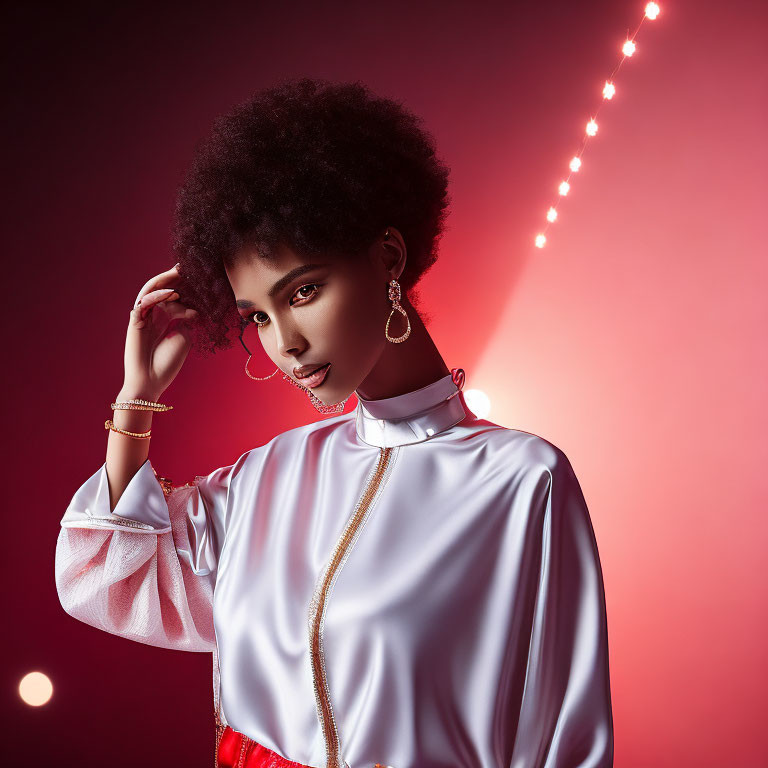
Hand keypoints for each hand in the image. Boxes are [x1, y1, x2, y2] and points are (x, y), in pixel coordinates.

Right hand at [121, 264, 197, 399]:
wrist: (150, 382)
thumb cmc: (166, 363)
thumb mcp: (183, 337)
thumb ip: (185, 320)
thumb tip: (191, 307)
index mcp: (164, 321)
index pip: (174, 298)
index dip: (184, 288)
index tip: (199, 278)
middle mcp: (153, 316)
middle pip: (162, 290)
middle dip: (174, 279)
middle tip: (188, 267)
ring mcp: (142, 318)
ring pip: (152, 292)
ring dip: (166, 282)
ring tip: (179, 272)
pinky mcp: (134, 322)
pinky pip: (143, 303)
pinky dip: (157, 297)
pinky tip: (171, 294)